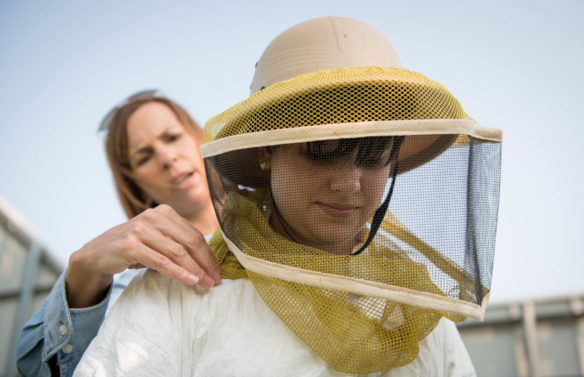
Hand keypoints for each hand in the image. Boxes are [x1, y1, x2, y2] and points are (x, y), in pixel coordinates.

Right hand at [65, 204, 220, 307]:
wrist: (96, 254)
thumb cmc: (133, 249)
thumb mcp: (157, 240)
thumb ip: (178, 243)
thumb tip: (207, 263)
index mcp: (164, 212)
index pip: (194, 234)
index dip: (208, 254)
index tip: (217, 271)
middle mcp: (153, 216)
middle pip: (189, 242)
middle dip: (205, 263)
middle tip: (215, 280)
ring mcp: (141, 229)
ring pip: (177, 252)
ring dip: (194, 270)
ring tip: (205, 284)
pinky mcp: (131, 245)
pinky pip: (160, 261)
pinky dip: (178, 272)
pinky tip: (190, 281)